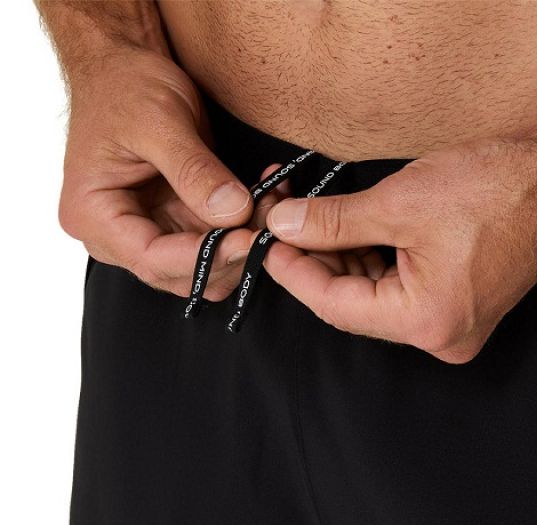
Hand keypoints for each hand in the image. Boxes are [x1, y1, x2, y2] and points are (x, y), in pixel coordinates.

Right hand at [58, 47, 264, 299]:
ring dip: (244, 245)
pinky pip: (218, 244)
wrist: (125, 66)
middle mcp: (117, 237)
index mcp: (93, 216)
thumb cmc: (125, 86)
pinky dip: (245, 229)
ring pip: (207, 268)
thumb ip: (194, 171)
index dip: (204, 258)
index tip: (248, 242)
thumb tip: (234, 213)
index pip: (151, 259)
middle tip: (271, 222)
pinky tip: (268, 200)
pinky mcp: (178, 226)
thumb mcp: (160, 121)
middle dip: (230, 254)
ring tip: (273, 204)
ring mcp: (150, 234)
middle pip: (181, 275)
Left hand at [264, 138, 536, 362]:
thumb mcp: (400, 202)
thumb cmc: (498, 190)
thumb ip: (333, 221)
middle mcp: (440, 338)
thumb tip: (284, 226)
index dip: (293, 272)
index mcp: (426, 322)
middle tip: (285, 219)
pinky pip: (400, 293)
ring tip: (312, 217)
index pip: (335, 307)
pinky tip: (351, 230)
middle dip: (316, 261)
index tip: (266, 240)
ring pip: (375, 298)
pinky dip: (373, 263)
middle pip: (354, 305)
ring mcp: (453, 326)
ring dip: (343, 259)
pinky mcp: (459, 308)